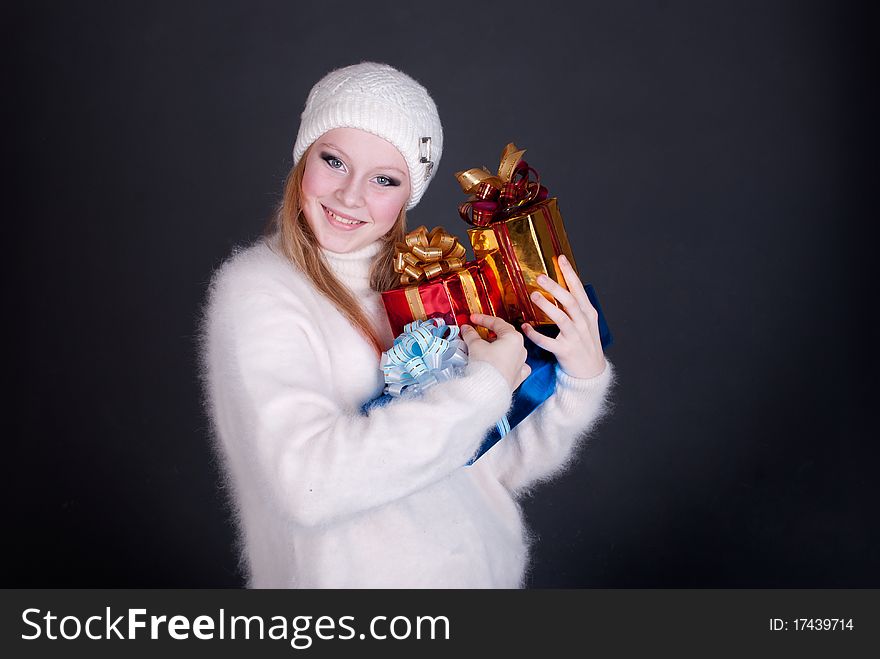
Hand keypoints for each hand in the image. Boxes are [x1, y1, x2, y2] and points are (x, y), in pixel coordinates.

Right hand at [461, 314, 530, 391]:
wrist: (489, 391)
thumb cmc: (486, 366)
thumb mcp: (475, 345)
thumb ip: (471, 334)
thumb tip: (466, 329)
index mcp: (514, 338)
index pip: (497, 323)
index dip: (482, 319)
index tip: (472, 319)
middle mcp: (521, 350)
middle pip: (504, 336)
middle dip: (489, 333)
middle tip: (476, 332)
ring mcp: (521, 364)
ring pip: (510, 350)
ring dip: (496, 347)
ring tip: (482, 348)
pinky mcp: (518, 377)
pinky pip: (514, 365)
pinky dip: (506, 362)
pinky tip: (500, 362)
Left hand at [522, 254, 606, 379]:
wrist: (591, 371)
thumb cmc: (586, 344)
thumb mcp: (587, 322)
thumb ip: (576, 306)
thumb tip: (562, 287)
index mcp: (588, 313)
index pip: (579, 289)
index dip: (570, 273)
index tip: (560, 259)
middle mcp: (583, 323)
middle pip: (570, 301)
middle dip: (556, 288)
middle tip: (540, 276)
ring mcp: (575, 338)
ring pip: (561, 319)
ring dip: (547, 307)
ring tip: (534, 296)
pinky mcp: (565, 351)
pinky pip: (548, 342)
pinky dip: (536, 335)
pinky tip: (525, 328)